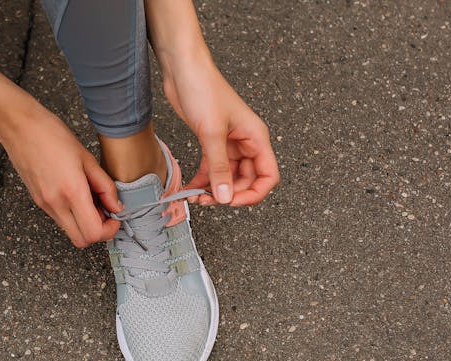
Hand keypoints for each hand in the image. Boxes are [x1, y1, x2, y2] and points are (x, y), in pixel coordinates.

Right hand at [0, 102, 121, 247]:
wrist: (19, 127)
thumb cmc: (51, 135)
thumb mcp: (87, 158)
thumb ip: (105, 186)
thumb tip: (116, 207)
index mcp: (72, 192)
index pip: (93, 233)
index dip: (109, 230)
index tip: (115, 216)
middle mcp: (56, 204)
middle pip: (81, 240)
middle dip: (98, 231)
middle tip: (104, 211)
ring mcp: (44, 205)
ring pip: (70, 231)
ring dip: (85, 223)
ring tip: (90, 199)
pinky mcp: (38, 201)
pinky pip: (60, 219)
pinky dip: (73, 215)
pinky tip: (77, 195)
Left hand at [162, 58, 279, 205]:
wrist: (183, 68)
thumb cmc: (204, 89)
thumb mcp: (212, 133)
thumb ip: (219, 168)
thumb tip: (225, 197)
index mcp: (256, 138)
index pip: (267, 176)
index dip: (253, 194)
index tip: (232, 202)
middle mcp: (246, 142)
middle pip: (246, 181)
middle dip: (228, 194)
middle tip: (208, 200)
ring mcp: (229, 143)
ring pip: (228, 177)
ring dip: (214, 190)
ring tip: (196, 197)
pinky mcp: (212, 142)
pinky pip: (213, 169)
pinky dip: (203, 181)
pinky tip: (191, 188)